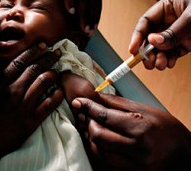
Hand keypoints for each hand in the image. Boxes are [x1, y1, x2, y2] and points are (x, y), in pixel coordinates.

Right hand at [0, 43, 63, 169]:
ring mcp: (23, 106)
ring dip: (53, 74)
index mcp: (0, 85)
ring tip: (58, 71)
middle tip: (57, 52)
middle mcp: (13, 92)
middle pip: (34, 69)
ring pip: (43, 83)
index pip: (19, 62)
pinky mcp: (31, 121)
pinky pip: (48, 105)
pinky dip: (56, 96)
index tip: (43, 45)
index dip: (33, 52)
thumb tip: (2, 67)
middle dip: (48, 58)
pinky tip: (59, 91)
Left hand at [72, 94, 190, 169]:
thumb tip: (96, 95)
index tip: (78, 102)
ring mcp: (134, 165)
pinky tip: (101, 142)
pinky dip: (100, 152)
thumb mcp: (146, 110)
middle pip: (98, 135)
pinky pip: (106, 164)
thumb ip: (118, 103)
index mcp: (139, 127)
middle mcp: (136, 148)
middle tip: (87, 116)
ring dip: (92, 138)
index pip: (104, 116)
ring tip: (93, 128)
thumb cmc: (167, 130)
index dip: (88, 107)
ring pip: (99, 152)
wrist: (186, 157)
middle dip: (88, 124)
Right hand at [129, 0, 190, 69]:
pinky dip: (168, 59)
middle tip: (147, 62)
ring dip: (157, 58)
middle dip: (147, 51)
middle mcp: (170, 20)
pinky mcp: (186, 43)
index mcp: (169, 6)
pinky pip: (171, 52)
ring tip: (160, 65)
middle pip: (150, 36)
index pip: (146, 21)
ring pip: (160, 47)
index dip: (137, 35)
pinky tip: (168, 63)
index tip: (133, 49)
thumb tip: (152, 42)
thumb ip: (173, 31)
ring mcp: (178, 32)